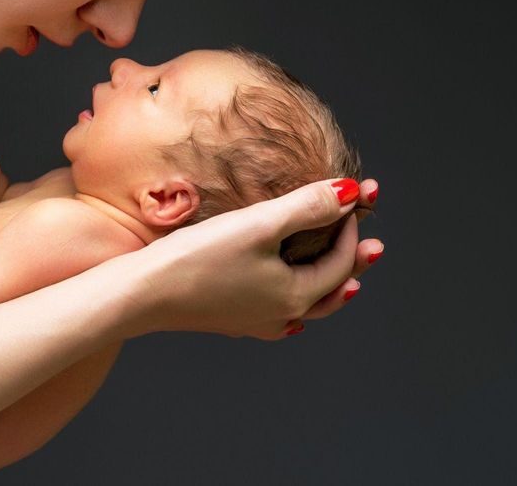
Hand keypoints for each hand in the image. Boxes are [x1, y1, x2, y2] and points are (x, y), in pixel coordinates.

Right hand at [135, 178, 381, 339]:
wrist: (141, 293)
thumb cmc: (198, 257)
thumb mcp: (259, 224)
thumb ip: (307, 207)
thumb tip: (352, 194)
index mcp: (294, 296)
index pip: (339, 261)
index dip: (350, 228)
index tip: (351, 200)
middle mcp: (280, 316)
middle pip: (330, 290)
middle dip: (352, 264)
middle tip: (375, 248)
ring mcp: (254, 322)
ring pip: (307, 306)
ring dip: (328, 287)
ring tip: (346, 283)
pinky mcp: (230, 319)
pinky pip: (277, 314)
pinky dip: (295, 302)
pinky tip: (287, 307)